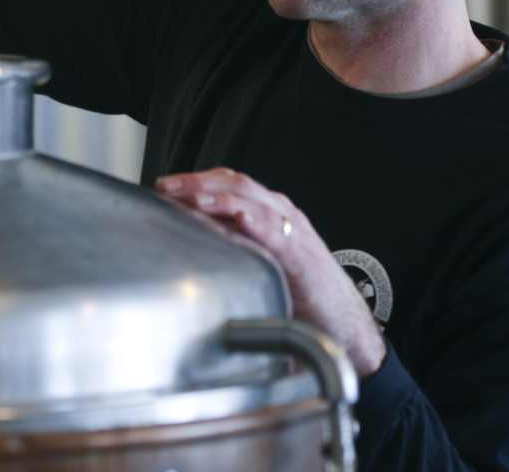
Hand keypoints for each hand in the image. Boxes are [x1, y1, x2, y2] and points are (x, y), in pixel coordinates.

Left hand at [156, 167, 386, 378]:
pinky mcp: (305, 260)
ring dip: (222, 198)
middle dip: (199, 183)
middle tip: (167, 187)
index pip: (228, 183)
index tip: (164, 186)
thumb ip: (231, 246)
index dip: (195, 180)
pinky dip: (260, 225)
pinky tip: (242, 220)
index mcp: (268, 214)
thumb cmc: (301, 296)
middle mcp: (281, 216)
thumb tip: (188, 240)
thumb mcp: (259, 261)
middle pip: (237, 185)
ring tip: (195, 198)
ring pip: (256, 203)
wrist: (344, 327)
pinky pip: (281, 237)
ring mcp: (294, 235)